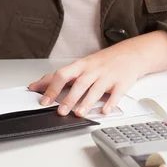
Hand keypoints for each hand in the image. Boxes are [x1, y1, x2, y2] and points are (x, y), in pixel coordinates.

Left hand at [28, 31, 166, 116]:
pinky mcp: (121, 83)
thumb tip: (36, 85)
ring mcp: (108, 76)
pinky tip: (105, 111)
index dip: (52, 87)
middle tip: (60, 111)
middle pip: (79, 83)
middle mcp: (93, 70)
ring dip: (86, 102)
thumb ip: (60, 76)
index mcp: (81, 66)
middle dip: (69, 98)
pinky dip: (111, 103)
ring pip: (96, 89)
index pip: (63, 74)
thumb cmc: (102, 62)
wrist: (130, 53)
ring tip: (79, 113)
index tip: (43, 100)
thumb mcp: (80, 65)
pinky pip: (116, 94)